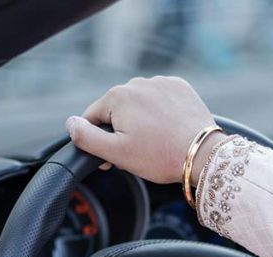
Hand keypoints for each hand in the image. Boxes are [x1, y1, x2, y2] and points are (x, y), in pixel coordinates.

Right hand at [66, 76, 226, 184]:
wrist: (202, 154)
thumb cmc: (160, 156)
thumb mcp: (116, 153)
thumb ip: (86, 137)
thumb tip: (70, 123)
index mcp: (118, 96)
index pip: (93, 117)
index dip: (98, 140)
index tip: (111, 158)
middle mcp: (137, 82)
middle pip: (117, 110)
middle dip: (121, 131)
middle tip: (136, 154)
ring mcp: (160, 82)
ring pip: (139, 105)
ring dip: (140, 121)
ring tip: (155, 143)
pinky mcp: (179, 87)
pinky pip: (160, 100)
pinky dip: (159, 113)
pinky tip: (167, 130)